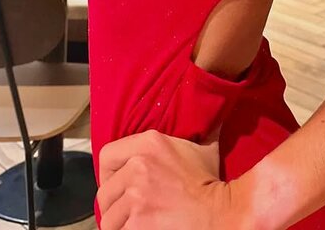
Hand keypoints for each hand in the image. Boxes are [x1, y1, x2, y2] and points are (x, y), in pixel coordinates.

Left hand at [96, 130, 246, 229]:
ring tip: (133, 223)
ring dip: (119, 223)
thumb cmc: (210, 184)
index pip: (106, 156)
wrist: (220, 214)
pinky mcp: (137, 223)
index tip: (117, 185)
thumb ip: (200, 129)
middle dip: (114, 204)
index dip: (108, 174)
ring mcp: (136, 196)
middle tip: (127, 211)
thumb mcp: (203, 148)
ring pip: (109, 217)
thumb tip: (212, 105)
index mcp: (150, 142)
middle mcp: (138, 166)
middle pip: (105, 191)